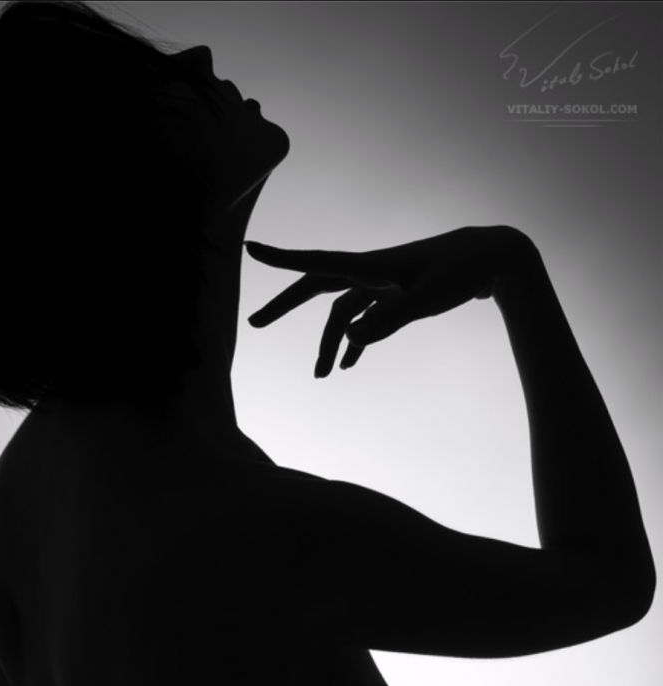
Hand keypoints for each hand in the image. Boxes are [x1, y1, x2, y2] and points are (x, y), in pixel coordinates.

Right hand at [245, 225, 533, 376]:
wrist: (495, 259)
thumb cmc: (462, 271)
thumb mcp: (426, 300)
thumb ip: (388, 320)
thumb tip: (348, 339)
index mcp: (370, 267)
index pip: (315, 263)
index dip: (280, 259)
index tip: (249, 249)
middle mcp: (370, 273)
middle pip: (316, 288)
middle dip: (286, 306)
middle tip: (255, 324)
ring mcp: (383, 286)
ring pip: (342, 314)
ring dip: (328, 343)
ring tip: (320, 377)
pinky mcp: (398, 298)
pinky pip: (365, 321)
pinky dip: (356, 343)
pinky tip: (349, 366)